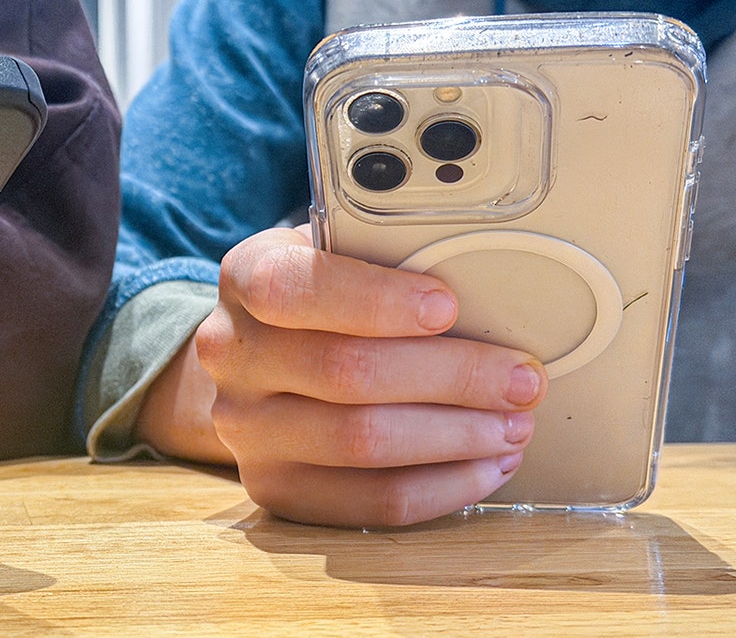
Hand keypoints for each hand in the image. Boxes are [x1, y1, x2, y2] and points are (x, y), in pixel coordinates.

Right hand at [137, 226, 546, 526]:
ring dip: (456, 436)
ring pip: (362, 441)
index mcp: (246, 277)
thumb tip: (491, 282)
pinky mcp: (273, 486)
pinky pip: (367, 501)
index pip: (296, 289)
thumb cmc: (325, 298)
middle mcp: (231, 354)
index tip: (448, 307)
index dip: (376, 301)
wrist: (259, 361)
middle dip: (452, 377)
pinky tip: (483, 465)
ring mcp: (245, 428)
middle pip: (347, 372)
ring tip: (513, 424)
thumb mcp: (339, 250)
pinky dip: (441, 487)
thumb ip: (389, 254)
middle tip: (521, 378)